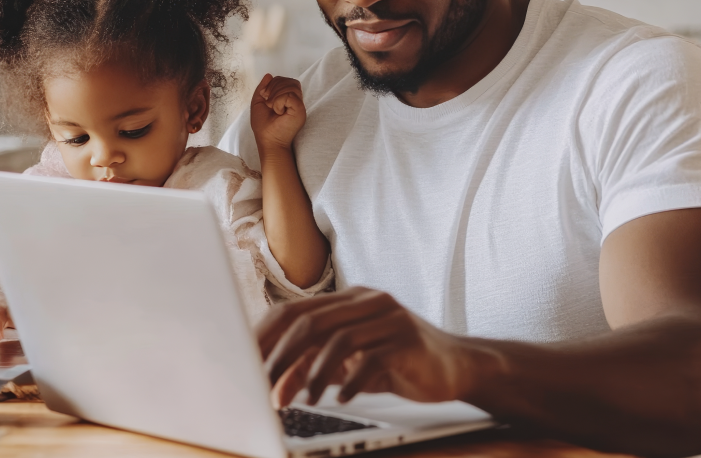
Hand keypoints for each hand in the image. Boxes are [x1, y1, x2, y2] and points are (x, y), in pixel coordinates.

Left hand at [251, 74, 305, 152]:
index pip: (286, 80)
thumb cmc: (264, 126)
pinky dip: (279, 101)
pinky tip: (278, 111)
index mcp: (287, 98)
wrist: (268, 141)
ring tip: (273, 108)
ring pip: (291, 85)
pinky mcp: (300, 110)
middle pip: (289, 80)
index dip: (274, 83)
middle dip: (274, 87)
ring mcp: (299, 105)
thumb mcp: (258, 103)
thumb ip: (262, 88)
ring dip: (276, 95)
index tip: (266, 97)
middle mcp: (295, 100)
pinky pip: (290, 95)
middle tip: (268, 103)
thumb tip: (268, 75)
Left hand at [257, 287, 475, 406]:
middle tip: (265, 385)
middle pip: (310, 321)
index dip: (266, 336)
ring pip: (338, 339)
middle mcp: (366, 300)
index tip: (245, 363)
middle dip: (283, 356)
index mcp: (347, 300)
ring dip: (314, 375)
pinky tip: (342, 400)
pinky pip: (371, 358)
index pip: (294, 309)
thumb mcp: (350, 361)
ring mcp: (389, 317)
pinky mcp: (408, 340)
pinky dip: (351, 382)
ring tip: (305, 401)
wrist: (455, 366)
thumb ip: (314, 362)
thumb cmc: (397, 362)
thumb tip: (273, 378)